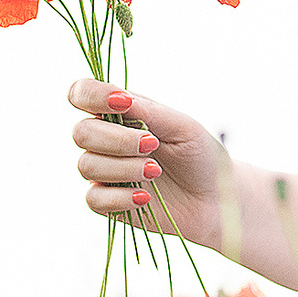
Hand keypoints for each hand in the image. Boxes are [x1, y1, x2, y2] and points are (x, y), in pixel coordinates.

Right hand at [66, 79, 227, 248]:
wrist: (216, 198)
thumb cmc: (200, 155)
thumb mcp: (183, 127)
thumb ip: (149, 112)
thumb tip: (119, 97)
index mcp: (119, 113)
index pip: (83, 94)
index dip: (92, 95)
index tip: (122, 102)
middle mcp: (106, 140)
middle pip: (81, 132)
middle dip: (117, 139)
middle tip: (152, 145)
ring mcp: (104, 172)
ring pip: (86, 165)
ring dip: (123, 168)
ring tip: (156, 171)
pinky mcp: (107, 202)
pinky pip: (94, 199)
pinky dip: (120, 198)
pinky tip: (145, 197)